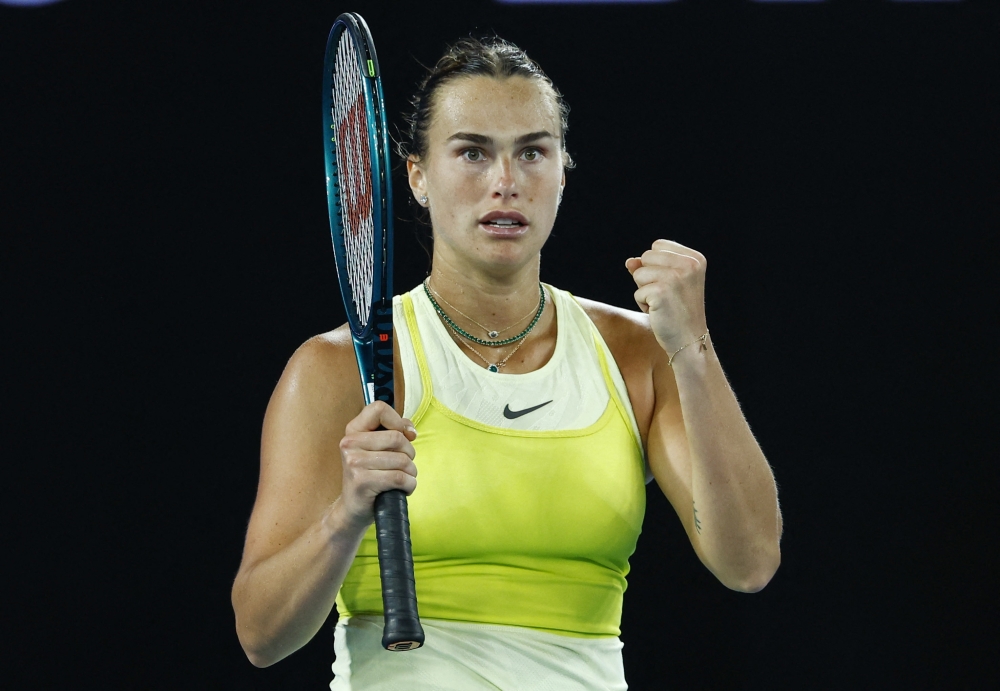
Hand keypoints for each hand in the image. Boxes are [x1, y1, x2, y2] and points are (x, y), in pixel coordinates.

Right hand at [336, 401, 417, 528]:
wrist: (353, 507)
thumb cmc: (371, 474)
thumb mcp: (378, 448)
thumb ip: (395, 431)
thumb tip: (411, 431)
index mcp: (353, 430)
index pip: (378, 408)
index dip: (397, 421)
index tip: (403, 435)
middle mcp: (349, 444)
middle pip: (396, 437)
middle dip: (409, 452)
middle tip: (404, 464)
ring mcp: (354, 463)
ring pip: (401, 460)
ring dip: (411, 472)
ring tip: (403, 478)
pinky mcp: (362, 482)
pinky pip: (400, 478)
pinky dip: (409, 485)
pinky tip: (403, 488)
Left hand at [626, 239, 708, 353]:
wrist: (689, 340)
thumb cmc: (677, 310)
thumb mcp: (667, 282)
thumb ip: (649, 267)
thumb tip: (630, 261)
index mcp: (695, 258)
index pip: (657, 246)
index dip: (656, 266)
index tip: (672, 284)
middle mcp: (689, 264)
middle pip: (646, 256)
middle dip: (648, 277)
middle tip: (666, 296)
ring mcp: (676, 277)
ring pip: (638, 273)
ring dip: (644, 291)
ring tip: (662, 303)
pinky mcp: (662, 291)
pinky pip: (637, 292)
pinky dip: (643, 304)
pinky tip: (659, 312)